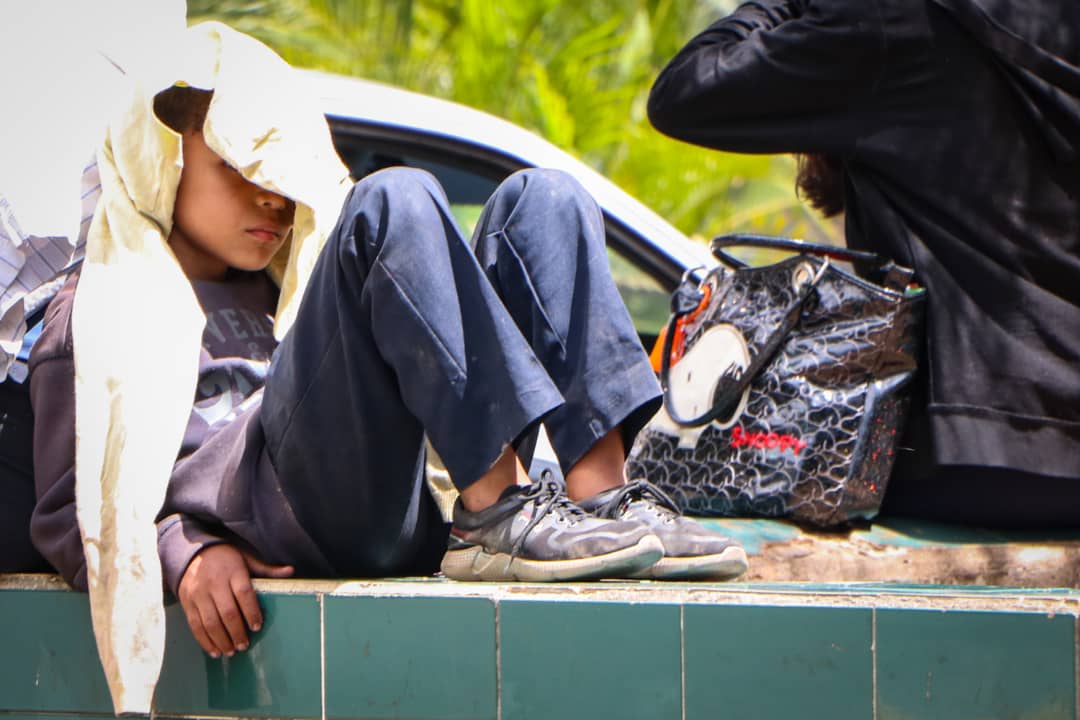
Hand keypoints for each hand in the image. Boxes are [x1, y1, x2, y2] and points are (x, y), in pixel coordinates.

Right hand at [177, 543, 293, 657]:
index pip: (244, 593)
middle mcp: (214, 583)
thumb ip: (266, 570)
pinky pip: (195, 625)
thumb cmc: (227, 559)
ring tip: (232, 651)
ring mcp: (198, 593)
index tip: (257, 626)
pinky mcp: (187, 602)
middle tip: (245, 645)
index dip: (251, 611)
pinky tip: (215, 650)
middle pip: (227, 611)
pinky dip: (204, 641)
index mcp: (233, 571)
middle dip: (237, 632)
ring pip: (210, 621)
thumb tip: (290, 571)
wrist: (193, 553)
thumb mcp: (247, 559)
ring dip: (221, 640)